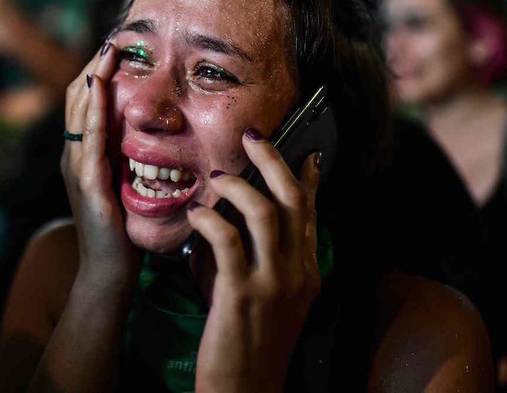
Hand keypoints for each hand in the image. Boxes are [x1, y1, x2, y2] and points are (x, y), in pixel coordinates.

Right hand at [61, 42, 138, 291]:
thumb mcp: (124, 185)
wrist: (109, 270)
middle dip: (94, 65)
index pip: (86, 101)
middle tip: (114, 36)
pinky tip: (103, 90)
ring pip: (80, 111)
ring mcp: (76, 167)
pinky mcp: (86, 182)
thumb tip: (148, 130)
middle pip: (78, 97)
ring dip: (93, 78)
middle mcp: (74, 155)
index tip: (118, 46)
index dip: (98, 72)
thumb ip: (127, 158)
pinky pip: (88, 138)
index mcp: (83, 154)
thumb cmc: (122, 230)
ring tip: (108, 51)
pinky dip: (94, 110)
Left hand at [188, 133, 321, 392]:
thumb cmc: (248, 341)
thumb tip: (227, 217)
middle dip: (273, 160)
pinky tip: (196, 215)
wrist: (247, 392)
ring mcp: (273, 285)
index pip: (310, 211)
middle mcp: (297, 273)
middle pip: (293, 200)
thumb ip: (255, 256)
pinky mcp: (241, 297)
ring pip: (266, 213)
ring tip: (217, 178)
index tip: (300, 149)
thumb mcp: (264, 295)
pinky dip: (210, 220)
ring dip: (239, 186)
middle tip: (253, 138)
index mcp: (307, 271)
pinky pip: (228, 242)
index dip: (305, 176)